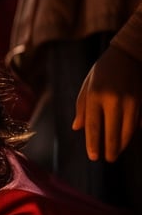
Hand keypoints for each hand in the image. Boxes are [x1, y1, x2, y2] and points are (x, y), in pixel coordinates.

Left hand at [74, 44, 141, 161]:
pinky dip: (132, 131)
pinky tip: (127, 138)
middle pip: (113, 132)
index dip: (94, 144)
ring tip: (117, 152)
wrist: (128, 55)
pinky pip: (137, 121)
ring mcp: (131, 101)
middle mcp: (114, 100)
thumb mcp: (86, 87)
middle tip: (108, 159)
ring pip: (128, 130)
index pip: (94, 126)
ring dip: (123, 143)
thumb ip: (82, 108)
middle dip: (111, 149)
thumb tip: (77, 128)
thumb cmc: (102, 72)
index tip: (94, 157)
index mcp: (96, 97)